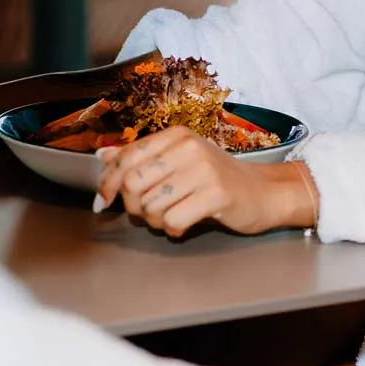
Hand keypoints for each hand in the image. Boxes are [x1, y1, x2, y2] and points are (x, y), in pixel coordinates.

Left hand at [93, 127, 317, 235]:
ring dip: (154, 221)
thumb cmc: (217, 179)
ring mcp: (203, 170)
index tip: (104, 200)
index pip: (126, 157)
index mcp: (176, 135)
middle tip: (143, 214)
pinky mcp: (216, 194)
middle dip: (131, 206)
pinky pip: (173, 221)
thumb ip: (141, 158)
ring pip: (151, 205)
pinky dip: (173, 230)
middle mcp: (188, 147)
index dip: (108, 182)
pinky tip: (184, 225)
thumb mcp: (178, 161)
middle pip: (133, 182)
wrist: (262, 192)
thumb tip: (102, 155)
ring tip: (169, 218)